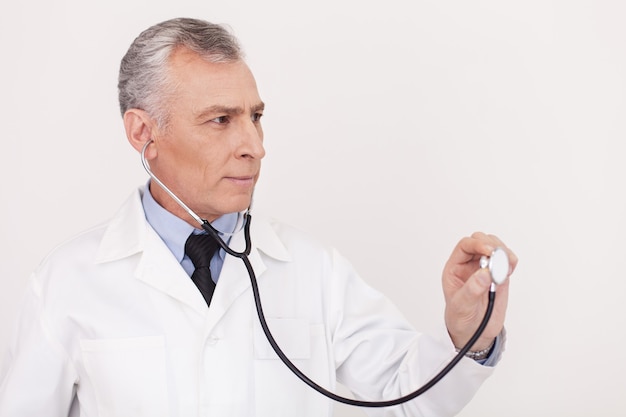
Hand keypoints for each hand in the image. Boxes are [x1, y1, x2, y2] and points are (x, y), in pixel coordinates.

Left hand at [442, 232, 517, 350]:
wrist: (474, 332)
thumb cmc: (461, 318)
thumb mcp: (461, 306)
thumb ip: (472, 289)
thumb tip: (485, 273)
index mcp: (455, 268)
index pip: (465, 245)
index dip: (477, 243)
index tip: (489, 251)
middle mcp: (470, 265)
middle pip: (481, 241)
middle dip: (492, 245)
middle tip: (499, 259)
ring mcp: (485, 269)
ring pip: (495, 248)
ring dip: (503, 252)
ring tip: (507, 265)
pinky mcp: (499, 276)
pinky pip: (506, 261)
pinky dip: (510, 261)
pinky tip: (511, 268)